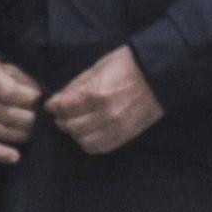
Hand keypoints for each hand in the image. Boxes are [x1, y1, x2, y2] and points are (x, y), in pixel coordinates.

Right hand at [0, 57, 42, 164]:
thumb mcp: (10, 70)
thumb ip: (24, 83)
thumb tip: (41, 101)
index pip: (9, 92)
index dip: (28, 99)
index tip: (40, 100)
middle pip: (4, 113)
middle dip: (28, 120)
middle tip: (41, 122)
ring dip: (19, 135)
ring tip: (33, 134)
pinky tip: (15, 157)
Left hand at [47, 46, 164, 155]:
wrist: (159, 75)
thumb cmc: (128, 64)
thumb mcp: (98, 66)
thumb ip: (77, 85)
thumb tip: (59, 99)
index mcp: (96, 92)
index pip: (64, 108)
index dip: (54, 106)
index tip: (52, 104)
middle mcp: (105, 113)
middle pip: (71, 126)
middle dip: (62, 119)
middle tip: (63, 114)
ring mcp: (116, 127)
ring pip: (83, 140)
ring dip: (75, 133)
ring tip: (76, 124)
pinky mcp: (125, 135)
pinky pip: (100, 147)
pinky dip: (89, 142)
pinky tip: (89, 133)